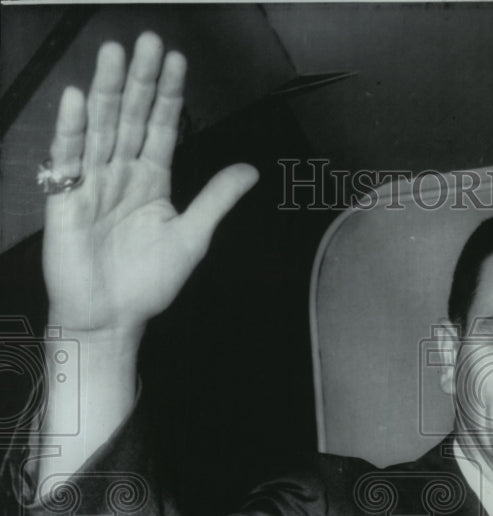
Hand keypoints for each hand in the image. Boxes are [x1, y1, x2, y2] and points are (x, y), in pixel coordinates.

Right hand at [43, 32, 257, 337]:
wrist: (111, 319)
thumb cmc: (147, 285)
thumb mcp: (191, 238)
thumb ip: (216, 200)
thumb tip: (250, 170)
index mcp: (151, 181)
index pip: (161, 128)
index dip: (170, 95)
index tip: (177, 61)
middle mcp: (121, 175)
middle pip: (131, 118)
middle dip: (141, 81)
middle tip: (149, 42)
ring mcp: (92, 183)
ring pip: (101, 128)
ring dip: (107, 92)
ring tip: (116, 55)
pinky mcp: (65, 199)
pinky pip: (68, 159)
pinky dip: (72, 130)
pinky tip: (77, 99)